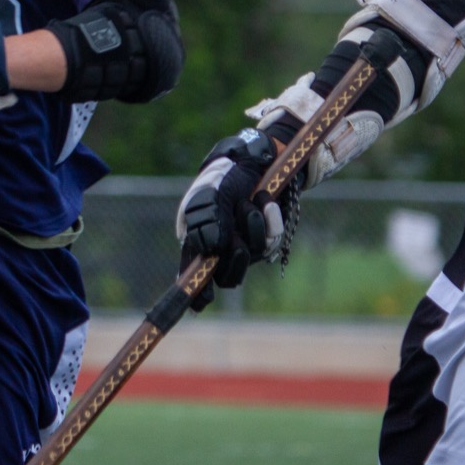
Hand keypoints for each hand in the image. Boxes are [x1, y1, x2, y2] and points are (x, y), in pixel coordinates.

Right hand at [175, 129, 288, 292]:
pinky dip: (270, 219)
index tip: (198, 305)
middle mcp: (219, 249)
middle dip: (235, 255)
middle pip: (227, 276)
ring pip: (252, 255)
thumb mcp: (210, 194)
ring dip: (251, 225)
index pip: (193, 273)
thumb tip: (212, 250)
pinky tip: (265, 200)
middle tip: (235, 235)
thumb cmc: (223, 177)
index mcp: (196, 241)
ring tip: (249, 201)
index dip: (194, 292)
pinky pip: (271, 240)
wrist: (253, 159)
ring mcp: (245, 245)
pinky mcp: (266, 237)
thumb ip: (207, 221)